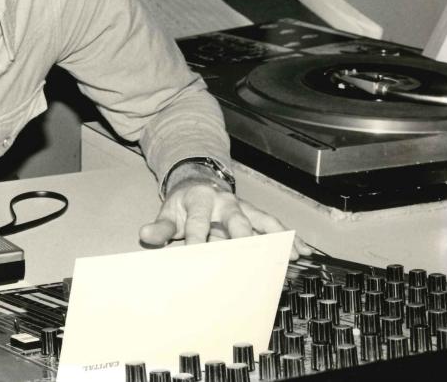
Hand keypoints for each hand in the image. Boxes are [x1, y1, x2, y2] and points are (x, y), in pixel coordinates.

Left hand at [138, 178, 311, 259]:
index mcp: (199, 201)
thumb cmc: (184, 205)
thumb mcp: (169, 214)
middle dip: (244, 240)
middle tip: (252, 262)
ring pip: (261, 222)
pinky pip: (273, 226)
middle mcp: (225, 203)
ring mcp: (242, 209)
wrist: (198, 184)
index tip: (197, 256)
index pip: (198, 223)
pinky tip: (301, 250)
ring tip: (290, 256)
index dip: (197, 240)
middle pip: (236, 221)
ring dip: (276, 239)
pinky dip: (288, 238)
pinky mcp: (254, 215)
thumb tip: (145, 235)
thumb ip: (160, 228)